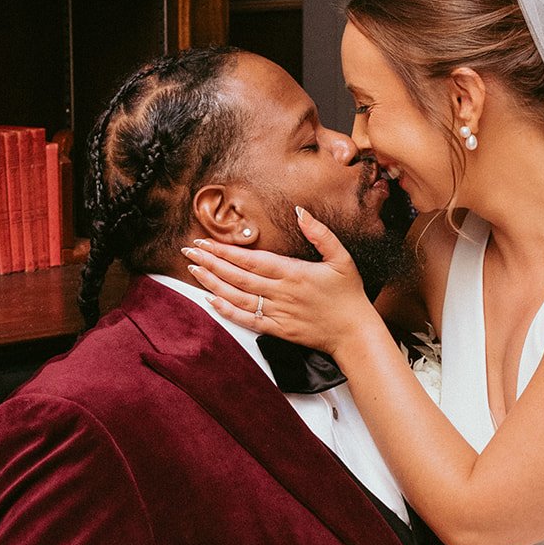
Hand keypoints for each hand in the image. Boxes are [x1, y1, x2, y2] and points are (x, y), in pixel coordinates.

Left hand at [181, 211, 385, 356]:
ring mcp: (278, 313)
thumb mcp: (342, 258)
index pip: (251, 260)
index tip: (205, 242)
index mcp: (293, 273)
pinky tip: (212, 301)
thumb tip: (300, 211)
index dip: (225, 251)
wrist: (354, 333)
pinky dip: (228, 312)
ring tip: (194, 271)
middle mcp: (281, 293)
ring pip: (238, 298)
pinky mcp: (278, 330)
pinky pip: (248, 320)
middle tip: (189, 252)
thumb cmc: (349, 294)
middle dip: (211, 263)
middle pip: (238, 277)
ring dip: (213, 284)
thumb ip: (320, 234)